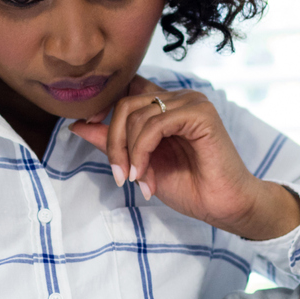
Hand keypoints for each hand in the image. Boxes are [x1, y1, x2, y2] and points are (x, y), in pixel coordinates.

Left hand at [68, 77, 299, 240]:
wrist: (222, 206)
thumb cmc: (189, 186)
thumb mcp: (139, 163)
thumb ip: (114, 143)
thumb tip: (77, 125)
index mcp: (165, 105)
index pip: (124, 92)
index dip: (103, 108)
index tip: (91, 131)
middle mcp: (178, 98)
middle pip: (124, 103)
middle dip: (113, 142)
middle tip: (120, 175)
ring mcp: (190, 102)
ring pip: (136, 114)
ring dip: (128, 152)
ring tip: (138, 180)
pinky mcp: (200, 114)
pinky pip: (155, 124)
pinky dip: (142, 151)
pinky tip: (146, 175)